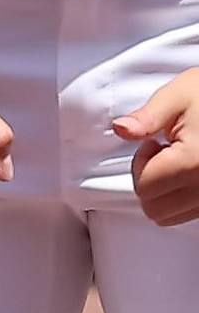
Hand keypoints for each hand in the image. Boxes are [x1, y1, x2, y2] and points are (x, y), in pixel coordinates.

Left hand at [116, 63, 198, 226]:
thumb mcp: (177, 96)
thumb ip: (146, 117)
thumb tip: (121, 129)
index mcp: (193, 160)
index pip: (145, 188)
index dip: (139, 165)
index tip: (153, 144)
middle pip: (155, 209)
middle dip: (148, 182)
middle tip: (160, 155)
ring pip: (172, 216)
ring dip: (164, 193)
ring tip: (176, 162)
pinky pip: (190, 212)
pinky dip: (181, 198)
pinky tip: (188, 171)